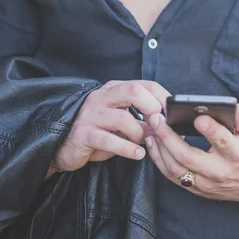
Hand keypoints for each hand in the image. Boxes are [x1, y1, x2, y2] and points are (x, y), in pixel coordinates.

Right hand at [53, 80, 170, 171]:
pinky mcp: (84, 134)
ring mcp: (91, 115)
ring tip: (145, 143)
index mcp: (114, 89)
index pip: (144, 84)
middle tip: (159, 126)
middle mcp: (102, 97)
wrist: (64, 146)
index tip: (173, 114)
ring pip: (123, 118)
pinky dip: (128, 149)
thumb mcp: (122, 121)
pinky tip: (137, 154)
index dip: (162, 98)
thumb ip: (142, 119)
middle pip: (133, 91)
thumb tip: (169, 125)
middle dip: (152, 107)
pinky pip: (109, 140)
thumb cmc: (99, 132)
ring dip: (140, 134)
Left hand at [144, 103, 238, 201]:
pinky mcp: (197, 189)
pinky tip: (152, 142)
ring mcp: (206, 183)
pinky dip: (159, 159)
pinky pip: (173, 177)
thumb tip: (235, 108)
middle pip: (189, 157)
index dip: (210, 129)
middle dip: (168, 137)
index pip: (223, 141)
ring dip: (160, 147)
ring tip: (151, 127)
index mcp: (237, 154)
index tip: (198, 117)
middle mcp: (220, 171)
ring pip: (176, 169)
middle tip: (157, 118)